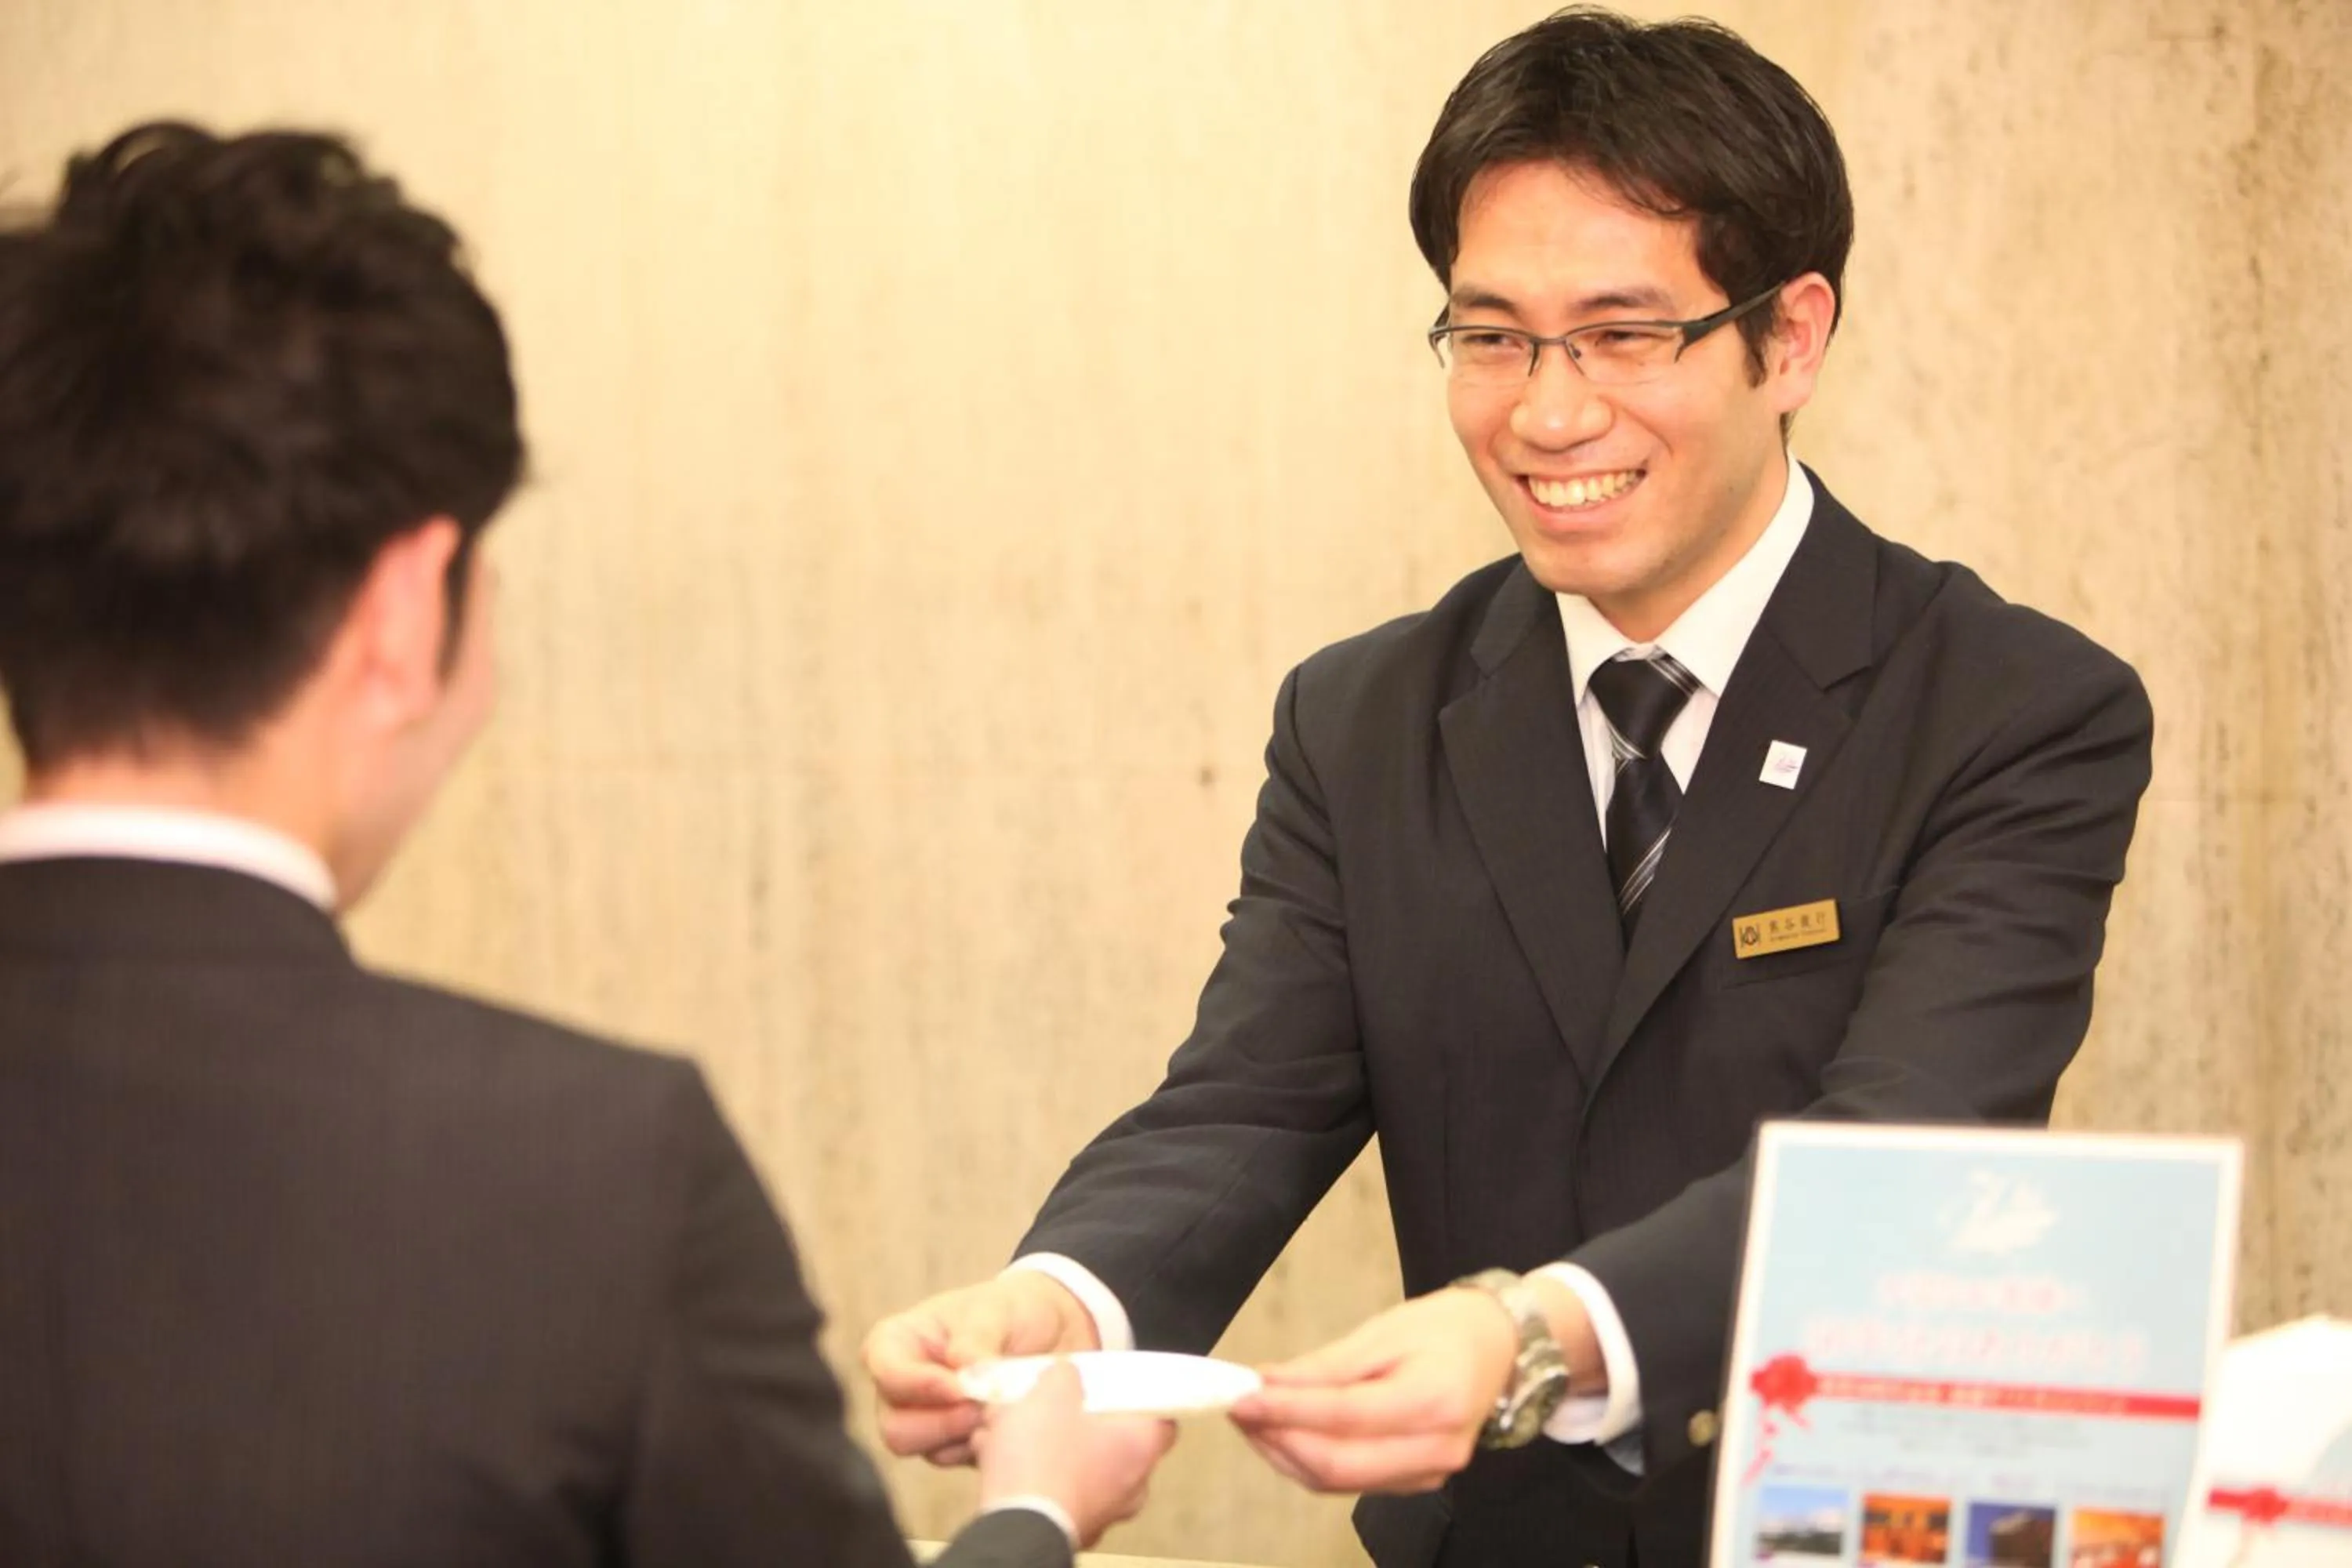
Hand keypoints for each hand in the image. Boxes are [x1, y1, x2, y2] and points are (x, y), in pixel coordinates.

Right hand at [862, 1272, 1099, 1465]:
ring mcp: (926, 1422)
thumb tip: (966, 1374)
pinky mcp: (955, 1447)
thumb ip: (976, 1339)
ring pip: (928, 1452)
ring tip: (1004, 1410)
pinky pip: (961, 1462)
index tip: (960, 1388)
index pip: (886, 1372)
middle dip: (944, 1423)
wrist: (1053, 1334)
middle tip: (986, 1407)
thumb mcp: (995, 1311)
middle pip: (896, 1428)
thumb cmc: (1010, 1311)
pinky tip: (1011, 1424)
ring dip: (969, 1435)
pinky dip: (987, 1448)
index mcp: (897, 1343)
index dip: (919, 1385)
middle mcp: (903, 1389)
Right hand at [975, 1360, 1177, 1547]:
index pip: (1163, 1420)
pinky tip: (1008, 1462)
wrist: (1015, 1525)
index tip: (1119, 1389)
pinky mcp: (1074, 1530)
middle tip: (1062, 1408)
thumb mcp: (1052, 1392)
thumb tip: (1067, 1375)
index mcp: (1142, 1447)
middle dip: (1088, 1425)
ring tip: (1021, 1433)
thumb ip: (1066, 1375)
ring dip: (1058, 1452)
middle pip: (1120, 1445)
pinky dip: (1042, 1479)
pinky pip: (1062, 1494)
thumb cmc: (1045, 1457)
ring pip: (1088, 1471)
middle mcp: (1133, 1486)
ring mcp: (1105, 1513)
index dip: (1142, 1399)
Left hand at [1227, 1285, 1529, 1494]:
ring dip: (1285, 1454)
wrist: (1499, 1348)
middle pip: (1337, 1465)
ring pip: (1337, 1482)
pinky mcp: (1417, 1482)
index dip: (1284, 1411)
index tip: (1240, 1397)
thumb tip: (1266, 1384)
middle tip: (1237, 1410)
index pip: (1343, 1417)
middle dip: (1276, 1440)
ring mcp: (1428, 1474)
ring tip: (1252, 1420)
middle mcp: (1435, 1450)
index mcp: (1433, 1401)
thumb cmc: (1443, 1328)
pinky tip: (1285, 1434)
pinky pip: (1351, 1482)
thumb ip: (1326, 1366)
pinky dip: (1310, 1462)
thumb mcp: (1384, 1330)